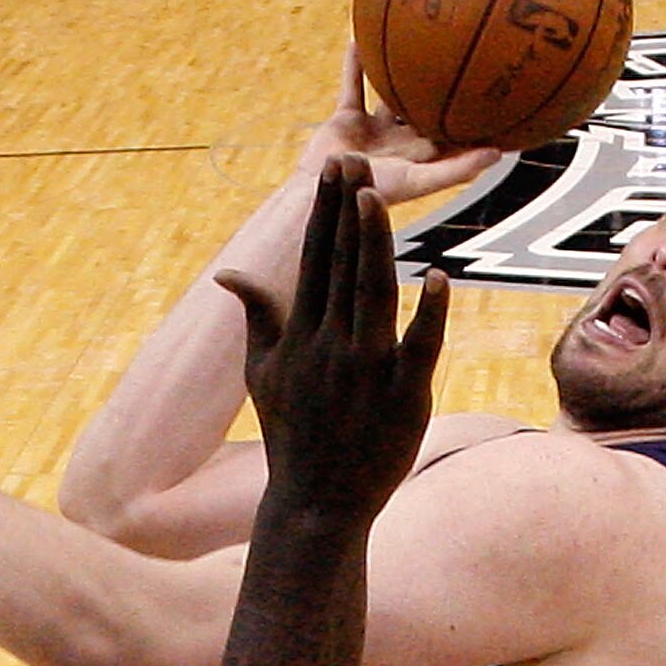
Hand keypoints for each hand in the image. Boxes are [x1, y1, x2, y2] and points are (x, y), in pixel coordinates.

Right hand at [217, 157, 447, 528]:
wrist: (316, 503)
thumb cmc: (293, 435)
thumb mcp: (263, 375)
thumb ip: (256, 318)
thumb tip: (228, 274)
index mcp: (301, 336)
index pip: (315, 261)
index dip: (325, 213)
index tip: (334, 169)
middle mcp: (330, 347)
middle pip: (343, 267)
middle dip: (347, 213)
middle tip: (356, 161)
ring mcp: (367, 372)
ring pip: (373, 297)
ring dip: (375, 248)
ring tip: (377, 201)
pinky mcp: (404, 399)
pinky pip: (419, 350)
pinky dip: (429, 317)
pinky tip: (438, 278)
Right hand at [297, 41, 501, 208]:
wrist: (326, 193)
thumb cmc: (373, 192)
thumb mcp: (420, 180)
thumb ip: (457, 169)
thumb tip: (499, 154)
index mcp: (420, 156)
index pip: (453, 135)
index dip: (474, 120)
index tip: (499, 97)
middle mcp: (399, 141)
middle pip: (426, 110)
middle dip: (442, 90)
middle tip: (465, 54)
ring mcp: (372, 130)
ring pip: (389, 96)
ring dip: (398, 74)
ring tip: (410, 41)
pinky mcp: (346, 119)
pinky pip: (352, 86)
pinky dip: (353, 66)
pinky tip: (358, 38)